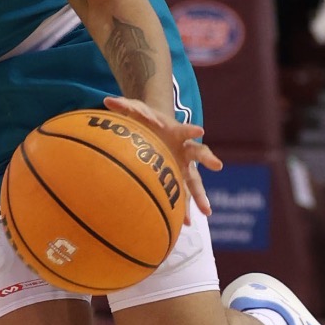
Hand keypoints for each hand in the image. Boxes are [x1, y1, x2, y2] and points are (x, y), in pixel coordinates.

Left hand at [102, 95, 223, 214]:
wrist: (156, 131)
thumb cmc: (146, 122)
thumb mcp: (136, 112)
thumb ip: (124, 107)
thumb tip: (106, 100)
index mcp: (176, 133)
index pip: (186, 131)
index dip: (191, 131)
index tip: (200, 131)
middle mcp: (184, 151)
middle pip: (200, 154)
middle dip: (207, 159)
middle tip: (217, 165)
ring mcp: (184, 167)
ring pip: (195, 182)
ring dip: (200, 196)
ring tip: (207, 212)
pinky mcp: (178, 180)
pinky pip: (183, 196)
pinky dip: (184, 209)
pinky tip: (185, 224)